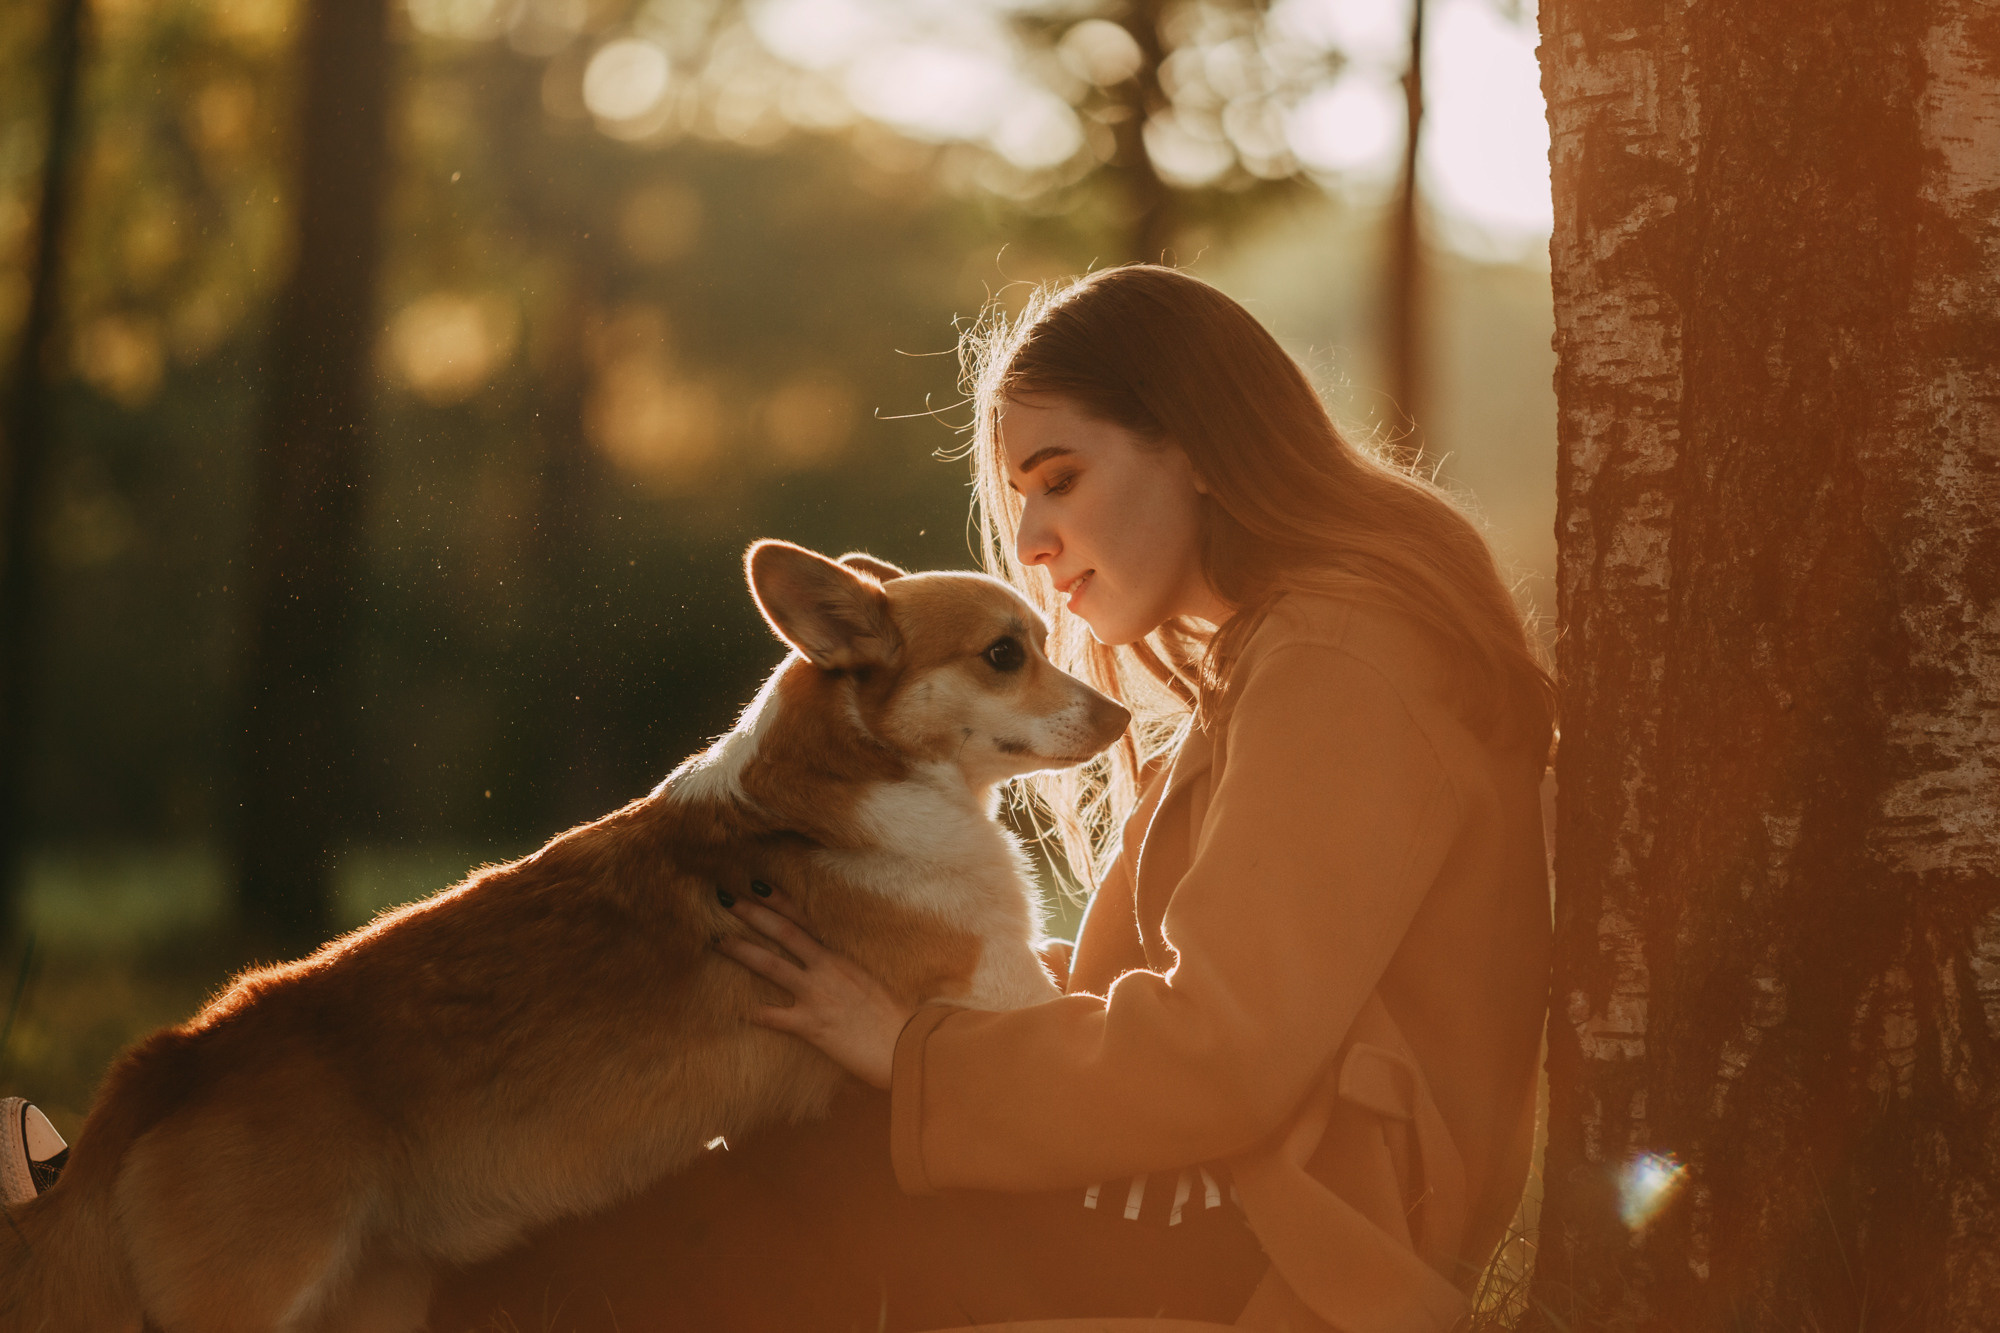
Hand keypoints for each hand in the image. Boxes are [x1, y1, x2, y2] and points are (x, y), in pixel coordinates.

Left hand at [714, 888, 914, 1089]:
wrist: (904, 1044)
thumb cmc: (893, 1017)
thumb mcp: (870, 982)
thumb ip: (846, 972)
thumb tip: (829, 966)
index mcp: (841, 957)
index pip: (805, 921)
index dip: (780, 902)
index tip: (757, 885)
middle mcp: (826, 969)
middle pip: (783, 933)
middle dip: (753, 914)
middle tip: (726, 899)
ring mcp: (817, 995)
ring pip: (770, 966)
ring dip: (741, 951)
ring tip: (717, 941)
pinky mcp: (811, 1024)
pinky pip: (772, 1017)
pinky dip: (751, 1012)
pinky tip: (730, 1008)